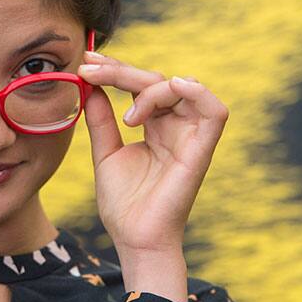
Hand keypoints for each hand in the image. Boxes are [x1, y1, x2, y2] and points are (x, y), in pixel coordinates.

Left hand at [77, 50, 229, 259]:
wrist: (134, 239)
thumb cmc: (124, 204)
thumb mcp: (105, 154)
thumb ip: (101, 121)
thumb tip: (92, 87)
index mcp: (156, 127)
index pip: (140, 86)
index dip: (115, 70)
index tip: (86, 63)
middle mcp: (176, 127)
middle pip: (157, 81)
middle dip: (121, 71)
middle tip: (90, 70)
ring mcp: (190, 137)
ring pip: (182, 87)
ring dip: (150, 87)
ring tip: (128, 117)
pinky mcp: (202, 151)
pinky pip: (215, 112)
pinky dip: (197, 92)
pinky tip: (168, 90)